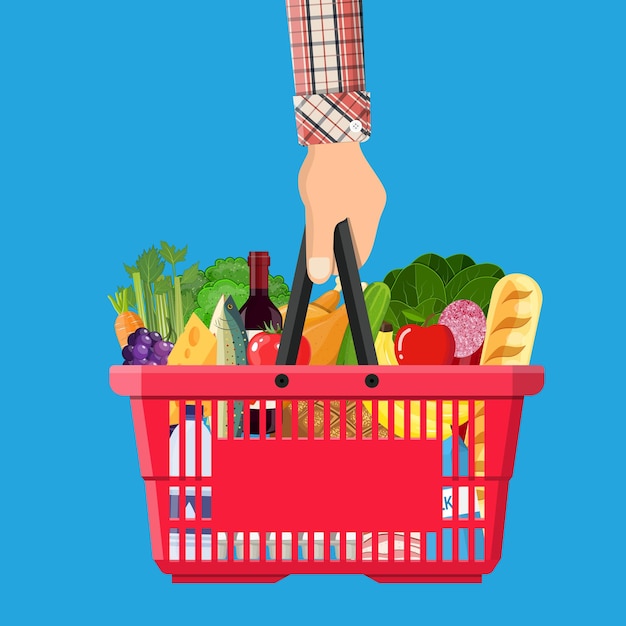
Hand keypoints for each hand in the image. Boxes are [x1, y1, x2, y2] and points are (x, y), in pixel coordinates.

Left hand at [298, 142, 385, 283]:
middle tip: (316, 232)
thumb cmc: (325, 175)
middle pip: (357, 239)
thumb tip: (319, 277)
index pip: (360, 256)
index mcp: (369, 218)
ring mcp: (371, 193)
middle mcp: (375, 206)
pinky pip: (351, 204)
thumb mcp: (319, 216)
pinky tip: (325, 199)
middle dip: (337, 242)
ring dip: (336, 224)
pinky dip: (338, 208)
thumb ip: (319, 248)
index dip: (341, 265)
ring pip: (353, 221)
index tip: (323, 265)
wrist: (329, 134)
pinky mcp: (363, 182)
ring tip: (319, 212)